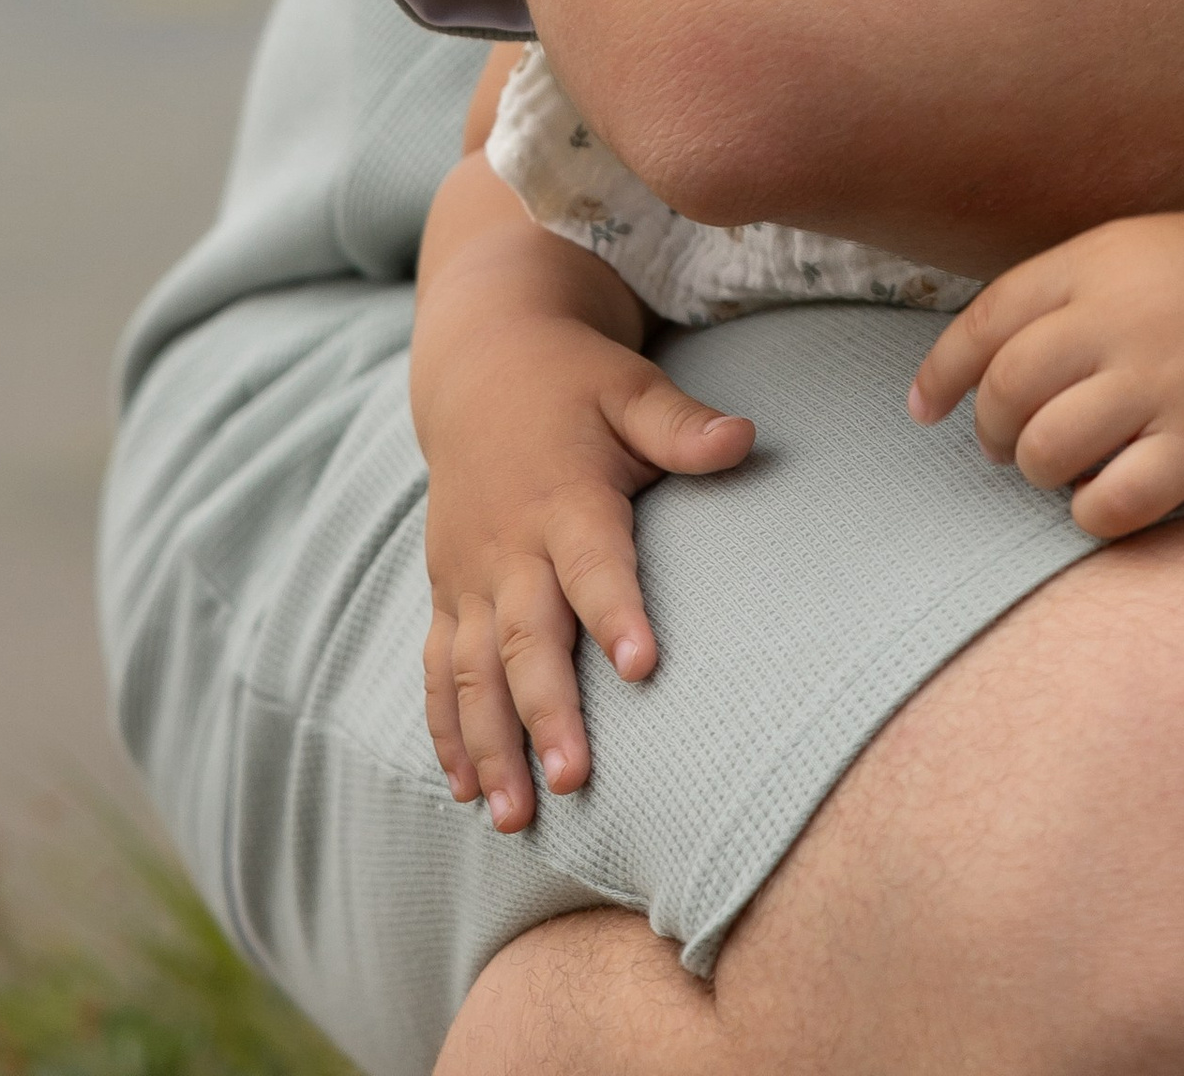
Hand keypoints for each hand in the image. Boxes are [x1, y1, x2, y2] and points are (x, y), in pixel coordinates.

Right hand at [419, 314, 753, 828]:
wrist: (480, 365)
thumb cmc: (575, 383)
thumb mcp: (632, 388)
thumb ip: (683, 425)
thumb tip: (745, 438)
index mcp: (564, 498)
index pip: (594, 564)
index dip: (617, 613)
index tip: (643, 667)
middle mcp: (509, 547)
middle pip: (525, 638)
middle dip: (546, 713)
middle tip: (575, 781)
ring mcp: (469, 576)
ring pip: (471, 672)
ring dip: (489, 745)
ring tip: (513, 817)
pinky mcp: (446, 593)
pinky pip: (437, 670)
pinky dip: (446, 730)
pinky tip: (464, 789)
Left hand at [908, 212, 1183, 535]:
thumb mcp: (1141, 250)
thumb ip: (1069, 290)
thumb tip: (984, 359)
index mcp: (1101, 259)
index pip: (988, 319)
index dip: (942, 372)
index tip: (924, 409)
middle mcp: (1126, 316)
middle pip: (1008, 389)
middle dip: (991, 430)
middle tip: (1005, 446)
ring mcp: (1167, 380)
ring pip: (1048, 450)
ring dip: (1038, 472)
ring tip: (1060, 469)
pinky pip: (1115, 502)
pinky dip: (1092, 513)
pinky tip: (1104, 500)